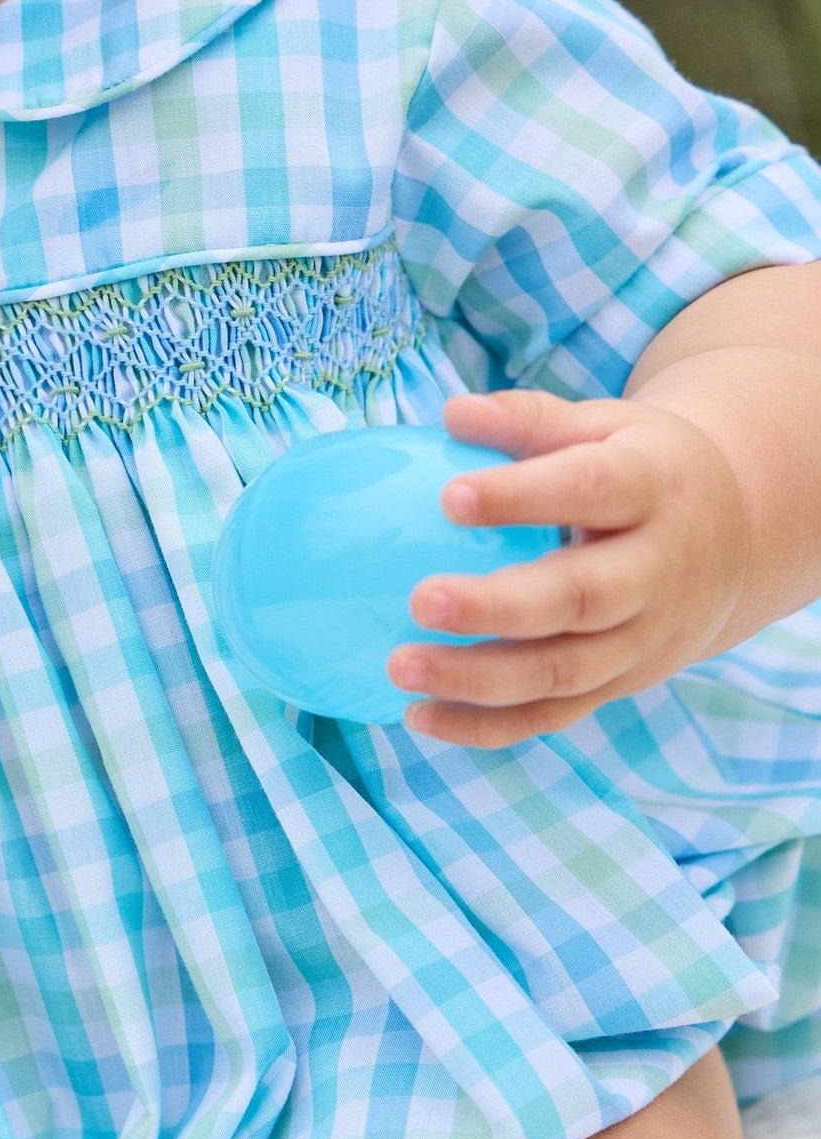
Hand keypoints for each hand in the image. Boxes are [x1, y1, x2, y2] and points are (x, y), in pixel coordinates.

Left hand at [386, 386, 750, 747]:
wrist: (738, 539)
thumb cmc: (641, 467)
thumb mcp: (606, 426)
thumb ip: (532, 420)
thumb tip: (454, 413)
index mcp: (653, 490)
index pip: (591, 490)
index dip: (523, 496)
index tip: (449, 496)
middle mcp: (657, 572)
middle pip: (580, 598)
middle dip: (498, 607)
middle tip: (421, 601)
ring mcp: (645, 638)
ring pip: (565, 672)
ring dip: (478, 679)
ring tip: (400, 667)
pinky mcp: (624, 682)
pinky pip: (556, 713)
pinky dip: (488, 724)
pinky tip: (421, 716)